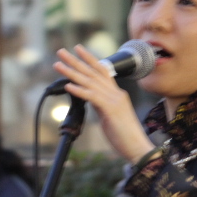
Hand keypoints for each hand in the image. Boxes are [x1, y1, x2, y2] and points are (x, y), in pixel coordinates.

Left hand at [54, 45, 154, 162]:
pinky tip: (69, 86)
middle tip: (61, 52)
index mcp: (117, 94)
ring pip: (90, 82)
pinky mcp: (111, 110)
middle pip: (93, 72)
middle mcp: (116, 93)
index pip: (102, 71)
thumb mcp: (110, 116)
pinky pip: (93, 97)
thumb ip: (101, 104)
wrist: (137, 147)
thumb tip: (89, 97)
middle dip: (76, 61)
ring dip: (72, 73)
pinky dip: (80, 90)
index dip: (90, 58)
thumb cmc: (125, 135)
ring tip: (58, 65)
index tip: (78, 49)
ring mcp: (115, 100)